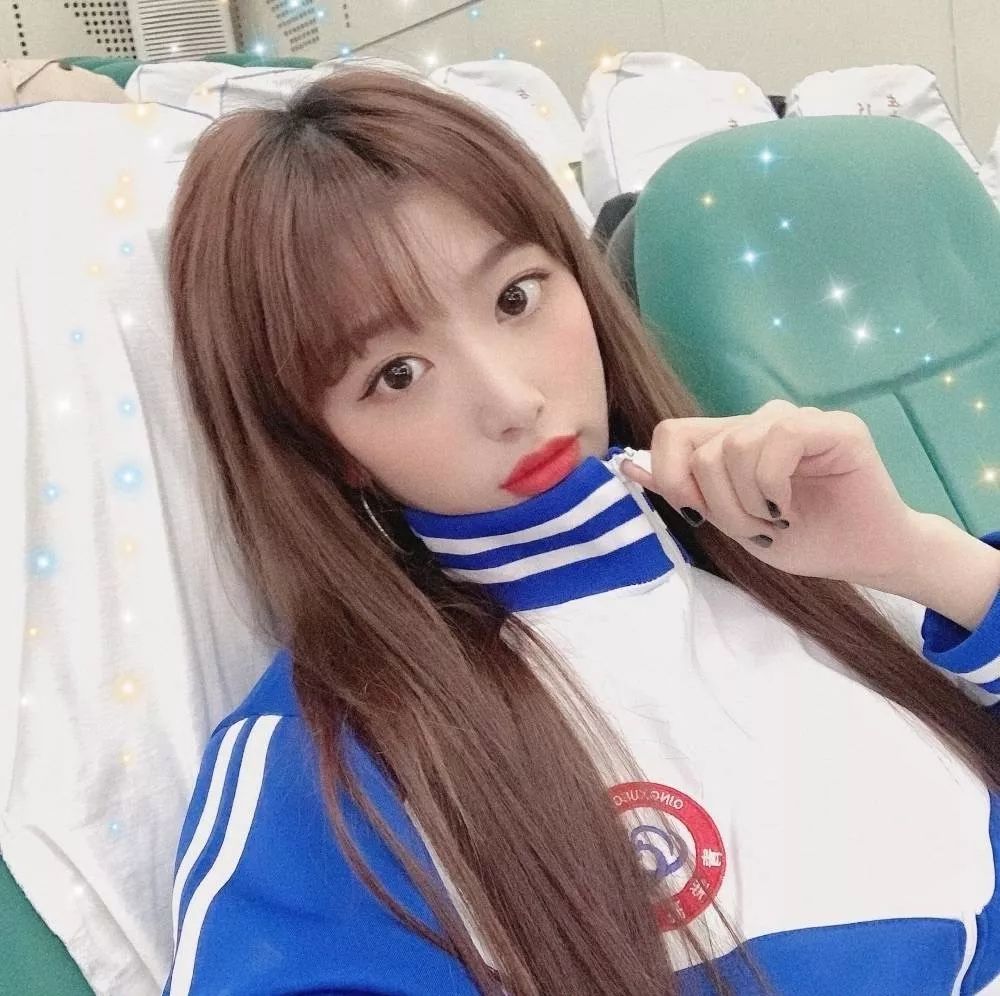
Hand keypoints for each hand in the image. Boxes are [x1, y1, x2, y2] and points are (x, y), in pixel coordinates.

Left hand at [620, 400, 918, 585]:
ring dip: (748, 503)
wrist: (866, 556)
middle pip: (701, 451)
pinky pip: (778, 441)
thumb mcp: (728, 521)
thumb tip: (626, 466)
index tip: (700, 515)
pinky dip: (774, 486)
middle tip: (756, 527)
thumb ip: (684, 492)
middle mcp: (759, 421)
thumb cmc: (802, 540)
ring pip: (733, 447)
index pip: (671, 434)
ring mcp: (797, 418)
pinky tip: (792, 505)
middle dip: (719, 507)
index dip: (672, 478)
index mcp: (731, 439)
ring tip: (777, 519)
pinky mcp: (834, 426)